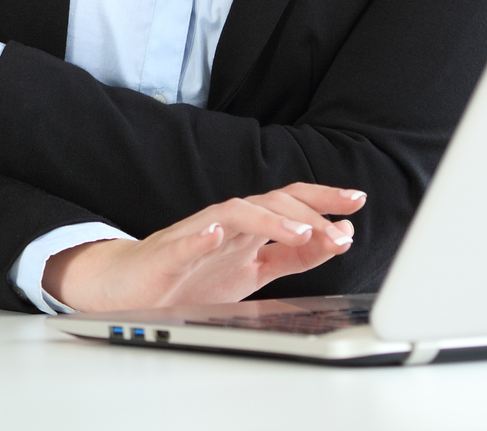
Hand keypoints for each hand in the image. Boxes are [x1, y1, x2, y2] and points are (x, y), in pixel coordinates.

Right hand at [45, 184, 365, 311]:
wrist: (130, 287)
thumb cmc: (190, 278)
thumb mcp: (255, 271)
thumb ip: (293, 257)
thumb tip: (338, 238)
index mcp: (248, 230)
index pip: (290, 203)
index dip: (323, 199)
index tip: (356, 199)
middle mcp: (226, 225)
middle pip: (269, 202)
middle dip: (307, 210)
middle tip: (337, 227)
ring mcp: (197, 236)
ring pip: (234, 215)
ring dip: (268, 220)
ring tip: (297, 232)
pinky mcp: (167, 255)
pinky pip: (184, 243)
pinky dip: (200, 238)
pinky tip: (215, 235)